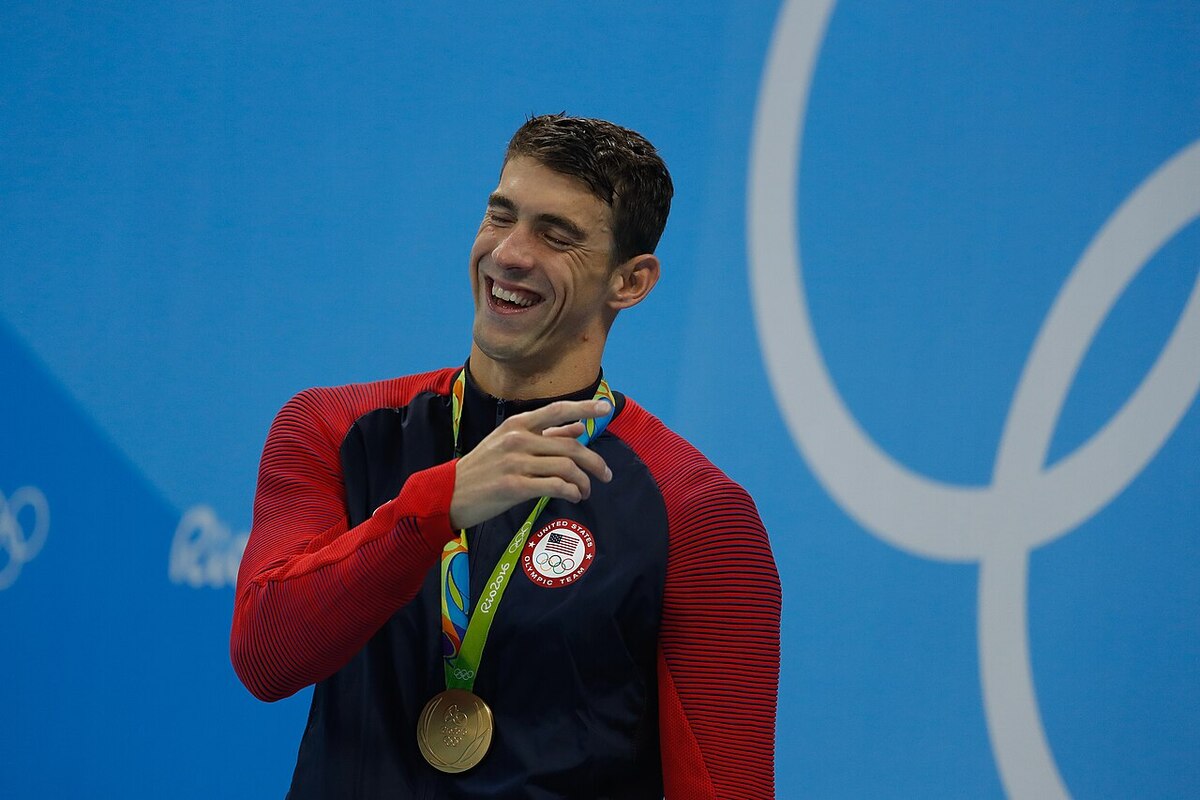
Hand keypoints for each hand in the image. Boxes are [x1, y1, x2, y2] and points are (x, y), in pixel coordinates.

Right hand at [448, 399, 613, 529]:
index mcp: (517, 424)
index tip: (606, 408)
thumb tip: (578, 426)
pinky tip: (574, 497)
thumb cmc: (483, 468)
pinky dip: (571, 491)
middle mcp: (517, 439)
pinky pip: (554, 486)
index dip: (584, 407)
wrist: (448, 493)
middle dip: (594, 462)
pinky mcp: (514, 487)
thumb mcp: (509, 443)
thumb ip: (546, 434)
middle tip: (607, 475)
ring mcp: (515, 463)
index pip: (557, 410)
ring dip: (583, 481)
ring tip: (586, 491)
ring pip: (566, 467)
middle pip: (570, 446)